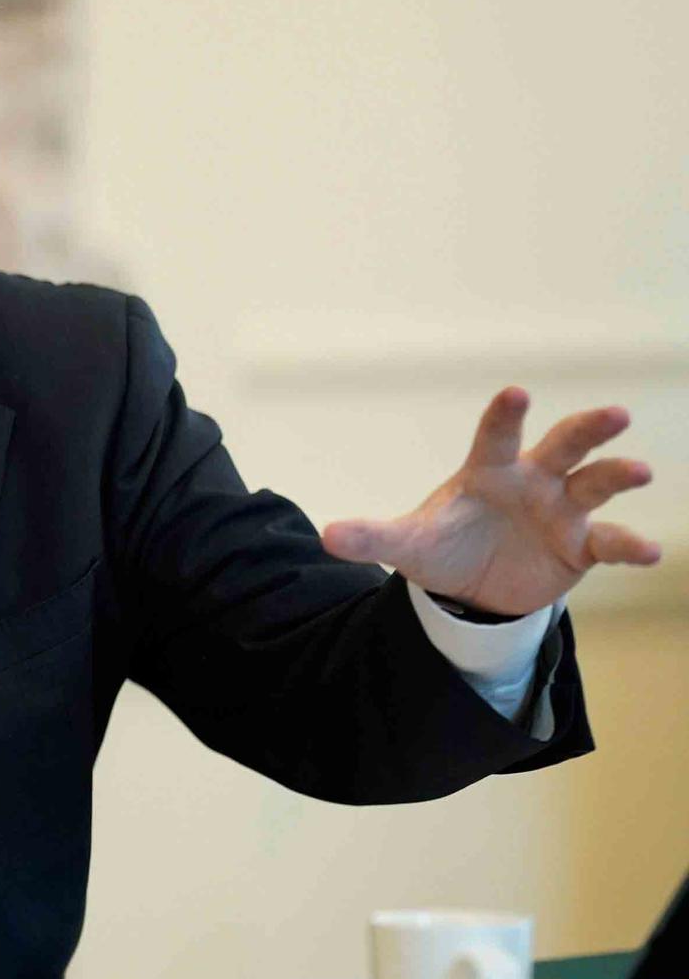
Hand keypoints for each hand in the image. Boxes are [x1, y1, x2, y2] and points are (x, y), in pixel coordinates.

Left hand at [320, 387, 660, 615]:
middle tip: (615, 414)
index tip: (516, 393)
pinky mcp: (582, 546)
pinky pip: (611, 541)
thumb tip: (327, 536)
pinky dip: (630, 545)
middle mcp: (533, 481)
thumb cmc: (444, 545)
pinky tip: (651, 552)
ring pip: (596, 484)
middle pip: (565, 445)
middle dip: (588, 429)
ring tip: (639, 471)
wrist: (474, 585)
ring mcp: (563, 510)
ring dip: (618, 475)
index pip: (497, 435)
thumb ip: (373, 537)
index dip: (505, 415)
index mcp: (488, 470)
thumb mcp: (408, 544)